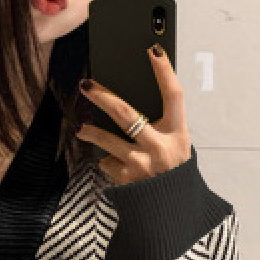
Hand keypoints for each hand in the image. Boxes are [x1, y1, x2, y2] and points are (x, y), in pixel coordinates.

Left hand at [75, 44, 191, 184]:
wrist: (171, 209)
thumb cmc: (172, 169)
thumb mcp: (176, 144)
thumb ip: (160, 125)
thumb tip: (127, 100)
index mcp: (177, 132)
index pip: (174, 95)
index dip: (164, 71)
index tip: (153, 50)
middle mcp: (160, 146)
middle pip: (126, 113)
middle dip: (102, 97)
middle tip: (87, 86)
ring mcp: (142, 163)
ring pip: (107, 139)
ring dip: (90, 132)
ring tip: (82, 128)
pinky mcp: (127, 178)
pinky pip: (107, 161)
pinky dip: (109, 161)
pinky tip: (116, 165)